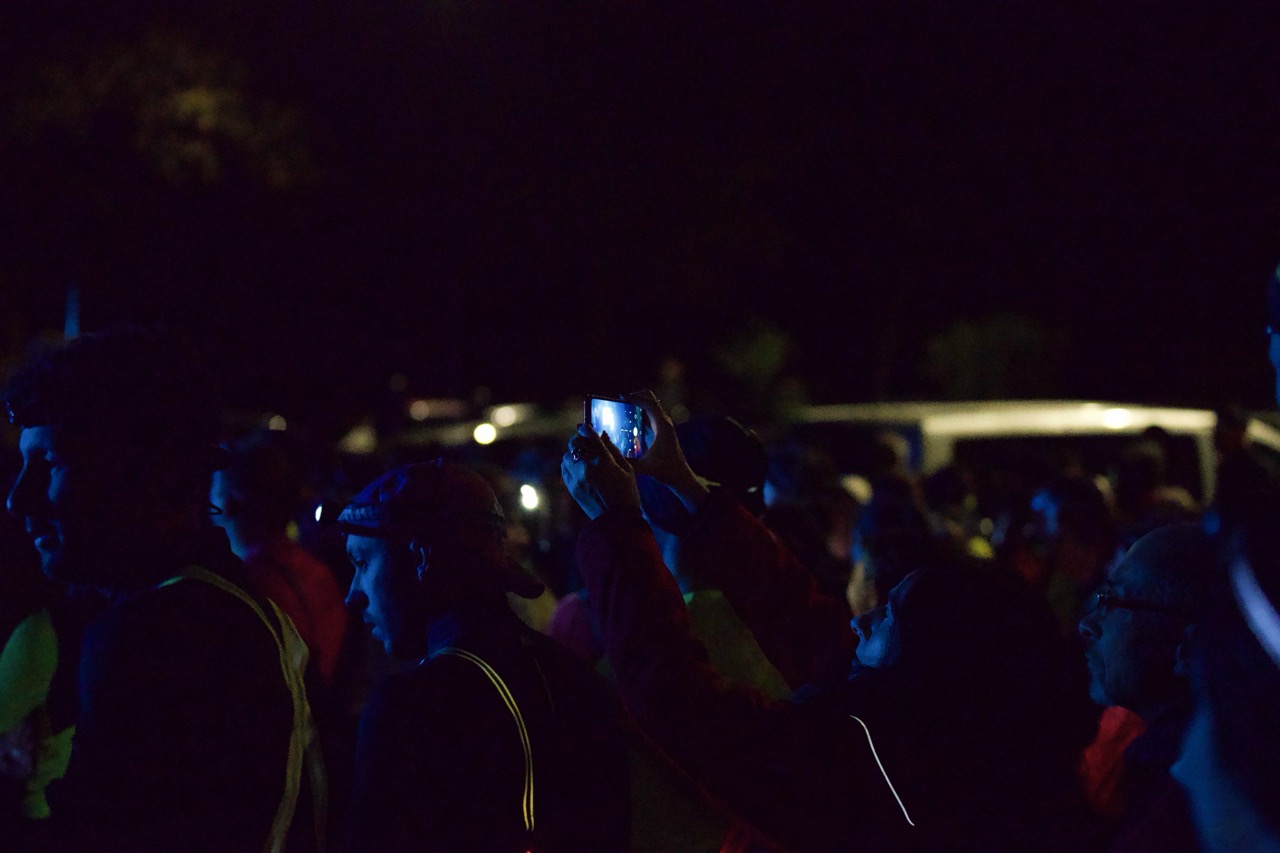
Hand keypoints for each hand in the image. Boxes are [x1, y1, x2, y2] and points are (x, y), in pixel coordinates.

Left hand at [561, 424, 641, 519]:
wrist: (618, 521)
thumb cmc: (627, 494)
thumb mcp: (627, 470)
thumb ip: (613, 450)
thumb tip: (603, 436)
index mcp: (604, 461)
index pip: (590, 437)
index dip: (586, 428)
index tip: (584, 426)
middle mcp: (587, 468)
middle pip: (575, 444)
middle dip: (578, 440)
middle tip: (584, 440)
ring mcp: (577, 479)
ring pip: (567, 456)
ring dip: (573, 453)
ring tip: (582, 455)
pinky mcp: (572, 488)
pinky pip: (564, 469)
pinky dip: (569, 464)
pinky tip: (577, 467)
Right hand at [625, 390, 708, 512]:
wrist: (680, 477)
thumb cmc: (665, 471)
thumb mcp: (643, 467)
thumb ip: (625, 461)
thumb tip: (607, 453)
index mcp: (662, 426)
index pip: (649, 404)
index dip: (635, 398)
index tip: (621, 396)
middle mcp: (665, 423)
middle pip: (651, 400)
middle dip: (637, 397)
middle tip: (621, 400)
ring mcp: (664, 427)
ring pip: (651, 408)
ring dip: (638, 405)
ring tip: (622, 408)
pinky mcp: (663, 432)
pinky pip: (651, 417)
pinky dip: (640, 414)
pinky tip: (628, 422)